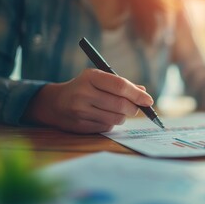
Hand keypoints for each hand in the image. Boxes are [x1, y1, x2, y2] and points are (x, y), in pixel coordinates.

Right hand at [25, 69, 152, 132]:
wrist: (55, 103)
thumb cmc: (84, 88)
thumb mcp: (99, 79)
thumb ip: (121, 84)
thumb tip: (144, 93)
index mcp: (90, 77)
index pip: (120, 86)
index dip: (137, 94)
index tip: (149, 100)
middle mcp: (84, 93)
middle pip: (120, 104)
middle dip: (133, 108)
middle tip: (136, 108)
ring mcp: (81, 111)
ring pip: (116, 118)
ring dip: (123, 116)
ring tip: (118, 110)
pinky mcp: (80, 125)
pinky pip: (107, 126)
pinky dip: (112, 122)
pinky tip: (104, 116)